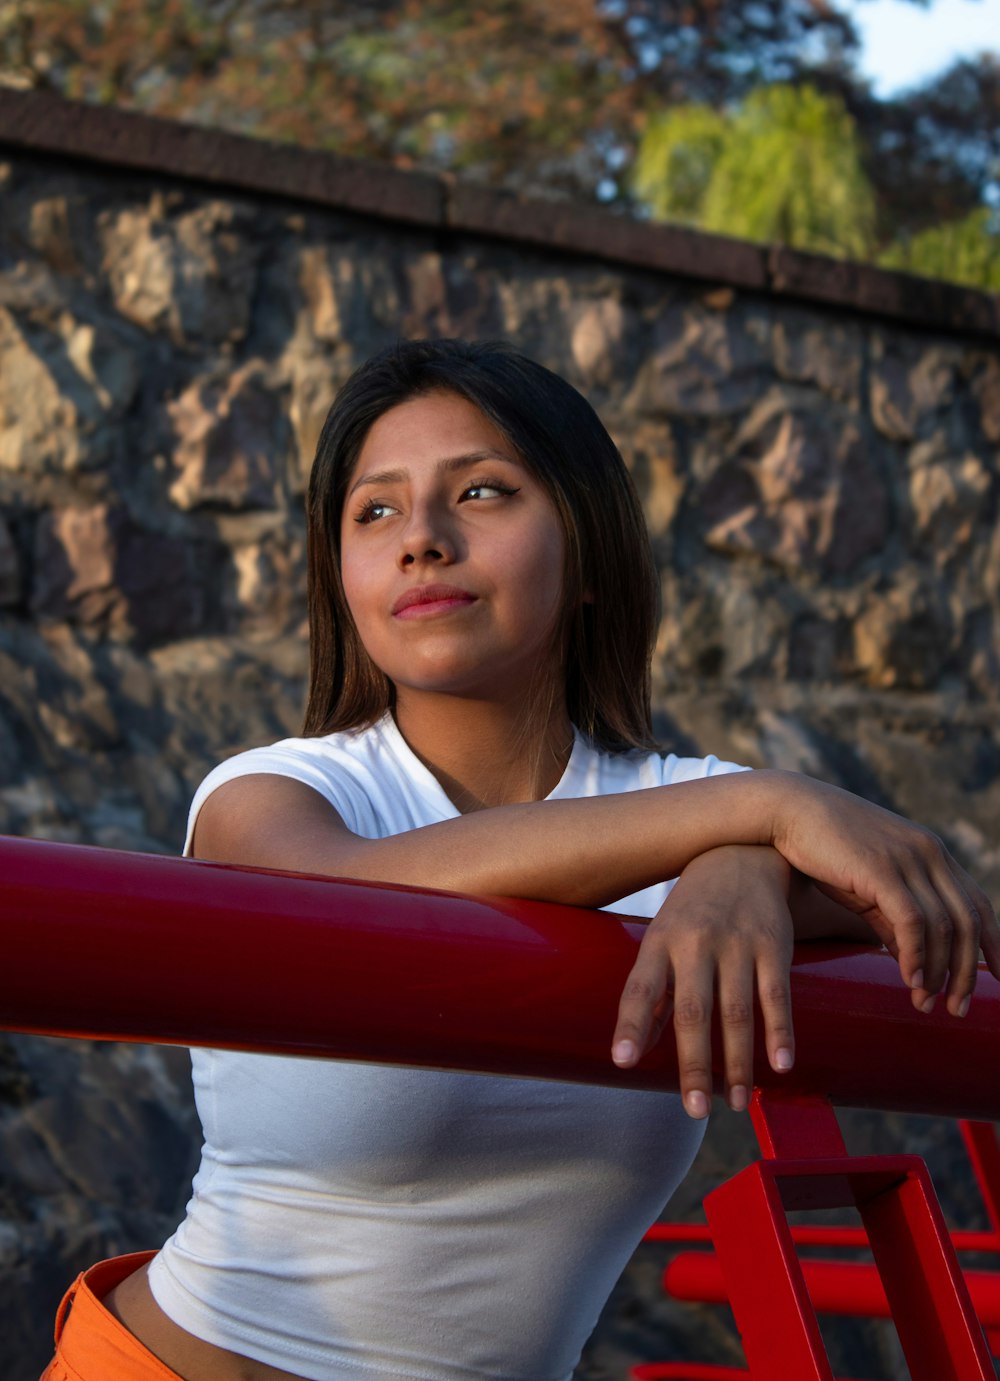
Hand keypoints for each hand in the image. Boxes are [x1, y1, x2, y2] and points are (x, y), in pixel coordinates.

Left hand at [612, 846, 795, 1117]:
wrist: (742, 855)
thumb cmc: (693, 909)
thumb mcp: (663, 936)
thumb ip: (655, 990)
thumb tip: (636, 1049)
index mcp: (660, 941)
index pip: (640, 988)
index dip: (632, 1024)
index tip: (623, 1061)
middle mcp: (696, 942)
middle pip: (693, 1011)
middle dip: (694, 1064)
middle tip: (694, 1110)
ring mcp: (737, 943)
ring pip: (736, 1012)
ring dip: (737, 1063)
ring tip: (735, 1103)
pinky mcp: (773, 945)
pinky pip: (776, 995)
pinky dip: (780, 1033)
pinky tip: (780, 1066)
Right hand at [767, 772, 999, 1016]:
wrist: (789, 809)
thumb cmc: (825, 847)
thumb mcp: (868, 882)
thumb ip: (893, 917)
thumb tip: (912, 960)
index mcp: (932, 852)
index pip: (977, 904)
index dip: (992, 943)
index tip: (996, 978)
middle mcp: (929, 852)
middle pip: (968, 921)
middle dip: (967, 971)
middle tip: (957, 1009)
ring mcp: (907, 859)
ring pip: (943, 926)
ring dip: (939, 972)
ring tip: (925, 1003)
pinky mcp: (882, 869)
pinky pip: (913, 921)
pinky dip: (916, 956)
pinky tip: (910, 979)